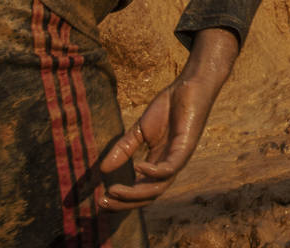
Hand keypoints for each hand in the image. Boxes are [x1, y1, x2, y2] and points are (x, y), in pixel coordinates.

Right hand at [99, 27, 238, 211]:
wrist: (190, 85)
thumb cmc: (169, 107)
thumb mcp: (140, 130)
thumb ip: (124, 149)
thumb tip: (102, 169)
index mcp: (158, 163)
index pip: (141, 190)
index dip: (122, 199)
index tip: (99, 201)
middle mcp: (169, 166)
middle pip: (149, 195)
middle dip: (125, 202)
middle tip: (102, 203)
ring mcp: (179, 158)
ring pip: (158, 187)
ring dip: (135, 193)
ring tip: (113, 191)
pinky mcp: (186, 147)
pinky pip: (170, 168)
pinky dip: (154, 172)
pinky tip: (137, 167)